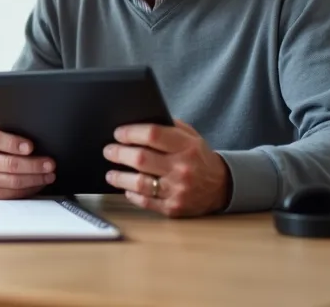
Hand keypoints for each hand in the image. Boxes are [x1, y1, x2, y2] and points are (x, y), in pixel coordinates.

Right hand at [0, 125, 54, 198]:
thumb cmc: (1, 143)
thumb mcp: (3, 131)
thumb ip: (16, 132)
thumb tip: (40, 138)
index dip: (14, 143)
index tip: (31, 147)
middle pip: (9, 164)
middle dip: (33, 165)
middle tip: (50, 164)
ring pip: (14, 181)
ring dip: (35, 179)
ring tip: (49, 175)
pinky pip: (13, 194)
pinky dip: (30, 189)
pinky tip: (39, 183)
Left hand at [103, 120, 230, 216]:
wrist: (221, 187)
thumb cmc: (199, 158)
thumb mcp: (191, 137)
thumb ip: (170, 127)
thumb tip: (139, 120)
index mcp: (186, 147)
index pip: (153, 135)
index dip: (131, 133)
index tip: (118, 133)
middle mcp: (182, 168)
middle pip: (141, 158)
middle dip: (119, 153)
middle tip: (108, 151)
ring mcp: (177, 190)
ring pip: (139, 183)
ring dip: (119, 177)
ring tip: (110, 173)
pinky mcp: (173, 208)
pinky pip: (145, 201)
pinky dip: (132, 195)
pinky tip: (126, 188)